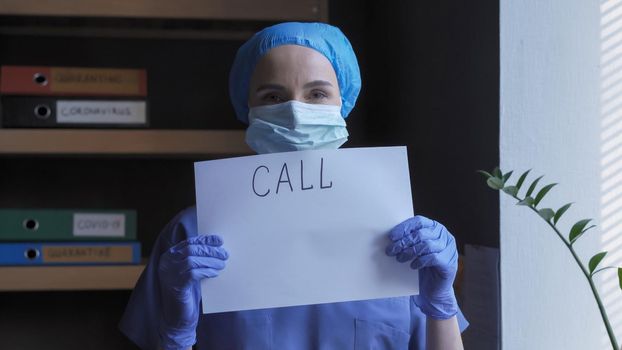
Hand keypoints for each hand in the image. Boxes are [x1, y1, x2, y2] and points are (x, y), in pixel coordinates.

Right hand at [157, 235, 228, 349]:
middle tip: (225, 254)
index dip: (205, 240)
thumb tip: (217, 247)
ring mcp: (169, 274)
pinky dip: (206, 271)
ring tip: (223, 264)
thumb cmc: (187, 292)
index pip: (189, 242)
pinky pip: (193, 273)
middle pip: (191, 249)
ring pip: (192, 260)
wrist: (178, 318)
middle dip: (210, 250)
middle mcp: (166, 263)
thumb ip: (197, 259)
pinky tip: (215, 273)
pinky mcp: (175, 286)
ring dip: (211, 261)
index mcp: (169, 256)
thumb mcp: (190, 272)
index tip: (220, 240)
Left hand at [385, 215, 457, 318]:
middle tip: (391, 250)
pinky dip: (420, 261)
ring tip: (399, 258)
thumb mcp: (414, 250)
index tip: (391, 237)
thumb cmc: (422, 266)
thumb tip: (391, 237)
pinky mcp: (449, 263)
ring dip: (409, 252)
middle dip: (403, 242)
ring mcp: (449, 249)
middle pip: (420, 234)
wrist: (433, 289)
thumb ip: (408, 240)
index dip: (404, 228)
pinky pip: (433, 258)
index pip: (419, 222)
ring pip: (426, 245)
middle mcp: (444, 236)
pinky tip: (413, 266)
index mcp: (435, 228)